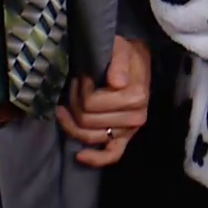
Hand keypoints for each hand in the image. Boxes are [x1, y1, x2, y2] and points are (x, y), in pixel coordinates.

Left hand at [57, 36, 150, 167]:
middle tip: (75, 85)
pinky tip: (79, 156)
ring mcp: (129, 131)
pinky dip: (94, 159)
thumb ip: (118, 60)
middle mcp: (136, 117)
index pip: (91, 103)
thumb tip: (116, 82)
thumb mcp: (120, 48)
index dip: (79, 89)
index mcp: (137, 97)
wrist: (134, 61)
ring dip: (73, 120)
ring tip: (70, 103)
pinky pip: (111, 155)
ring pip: (89, 136)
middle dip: (74, 102)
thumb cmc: (124, 53)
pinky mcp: (124, 139)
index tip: (82, 76)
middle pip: (86, 120)